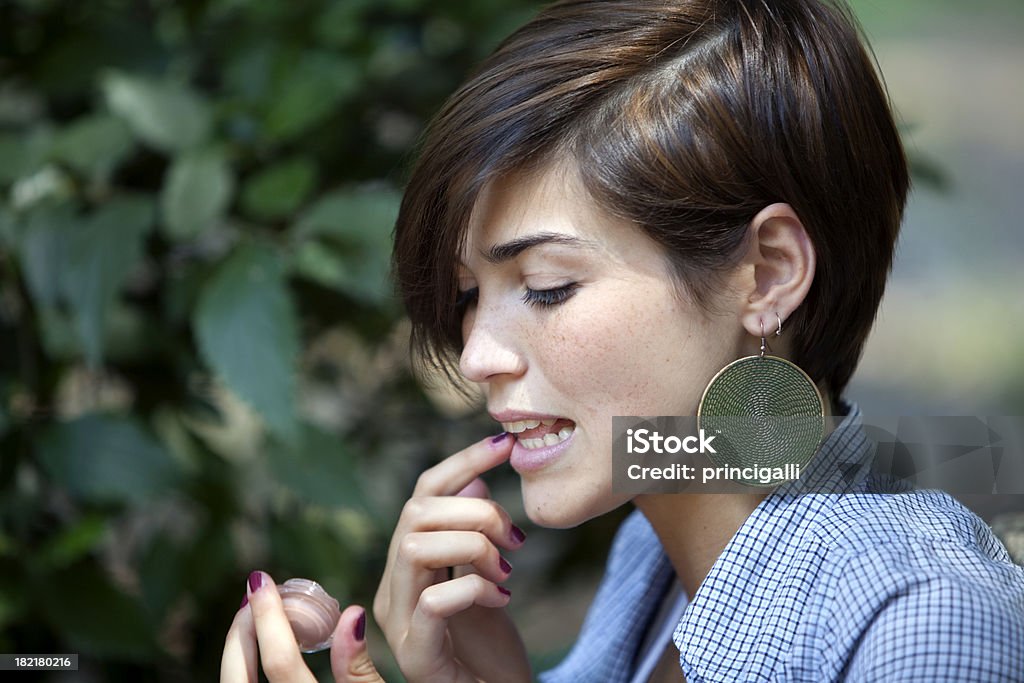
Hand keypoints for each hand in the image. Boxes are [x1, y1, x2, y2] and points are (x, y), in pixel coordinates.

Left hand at [220, 570, 384, 682]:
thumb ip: (360, 667)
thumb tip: (352, 613)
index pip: (280, 663)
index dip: (269, 618)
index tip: (261, 580)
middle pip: (239, 676)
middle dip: (243, 630)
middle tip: (254, 596)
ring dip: (238, 648)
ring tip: (254, 617)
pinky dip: (242, 666)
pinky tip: (258, 649)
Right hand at [373, 433, 531, 681]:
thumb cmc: (489, 648)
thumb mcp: (486, 577)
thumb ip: (472, 532)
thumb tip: (474, 478)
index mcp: (407, 565)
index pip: (422, 494)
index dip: (461, 462)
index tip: (503, 445)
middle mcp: (392, 589)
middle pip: (415, 512)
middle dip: (475, 510)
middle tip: (514, 538)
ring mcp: (398, 623)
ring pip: (414, 547)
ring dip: (473, 545)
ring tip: (506, 567)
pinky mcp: (415, 656)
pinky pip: (433, 603)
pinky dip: (474, 589)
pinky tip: (501, 598)